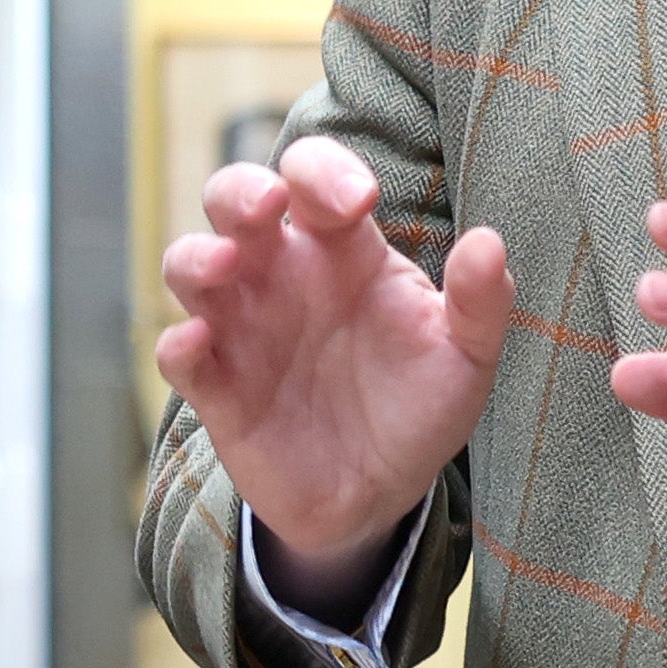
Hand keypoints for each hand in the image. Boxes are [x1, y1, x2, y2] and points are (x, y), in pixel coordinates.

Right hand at [156, 139, 511, 567]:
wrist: (382, 495)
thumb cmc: (420, 405)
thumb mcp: (464, 356)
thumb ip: (480, 301)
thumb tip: (488, 242)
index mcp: (342, 249)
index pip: (316, 178)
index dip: (326, 172)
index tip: (359, 200)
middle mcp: (282, 274)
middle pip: (234, 200)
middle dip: (240, 190)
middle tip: (269, 204)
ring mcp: (243, 328)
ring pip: (188, 264)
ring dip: (195, 257)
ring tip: (223, 267)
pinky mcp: (218, 389)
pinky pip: (178, 354)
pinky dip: (179, 343)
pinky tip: (200, 343)